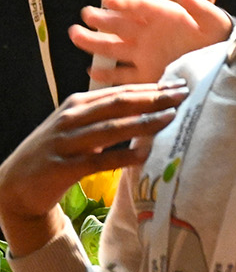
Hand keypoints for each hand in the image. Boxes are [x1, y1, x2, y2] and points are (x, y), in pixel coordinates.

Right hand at [0, 81, 187, 256]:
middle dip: (154, 98)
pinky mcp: (64, 167)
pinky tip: (144, 154)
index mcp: (77, 103)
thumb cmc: (56, 152)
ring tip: (172, 118)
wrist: (14, 186)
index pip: (120, 92)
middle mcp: (72, 118)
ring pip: (112, 128)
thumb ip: (105, 114)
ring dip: (144, 122)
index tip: (179, 85)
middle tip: (184, 95)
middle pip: (119, 104)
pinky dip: (123, 156)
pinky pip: (99, 161)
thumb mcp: (76, 126)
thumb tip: (148, 105)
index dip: (151, 88)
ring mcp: (67, 142)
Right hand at [71, 0, 232, 85]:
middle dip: (102, 19)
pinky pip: (124, 76)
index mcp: (166, 16)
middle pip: (121, 24)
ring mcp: (146, 54)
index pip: (141, 5)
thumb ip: (200, 7)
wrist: (226, 65)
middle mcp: (151, 34)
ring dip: (96, 41)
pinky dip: (108, 74)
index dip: (124, 0)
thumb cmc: (221, 38)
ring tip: (75, 34)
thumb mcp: (214, 21)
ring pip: (115, 47)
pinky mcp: (148, 74)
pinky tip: (91, 70)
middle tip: (85, 14)